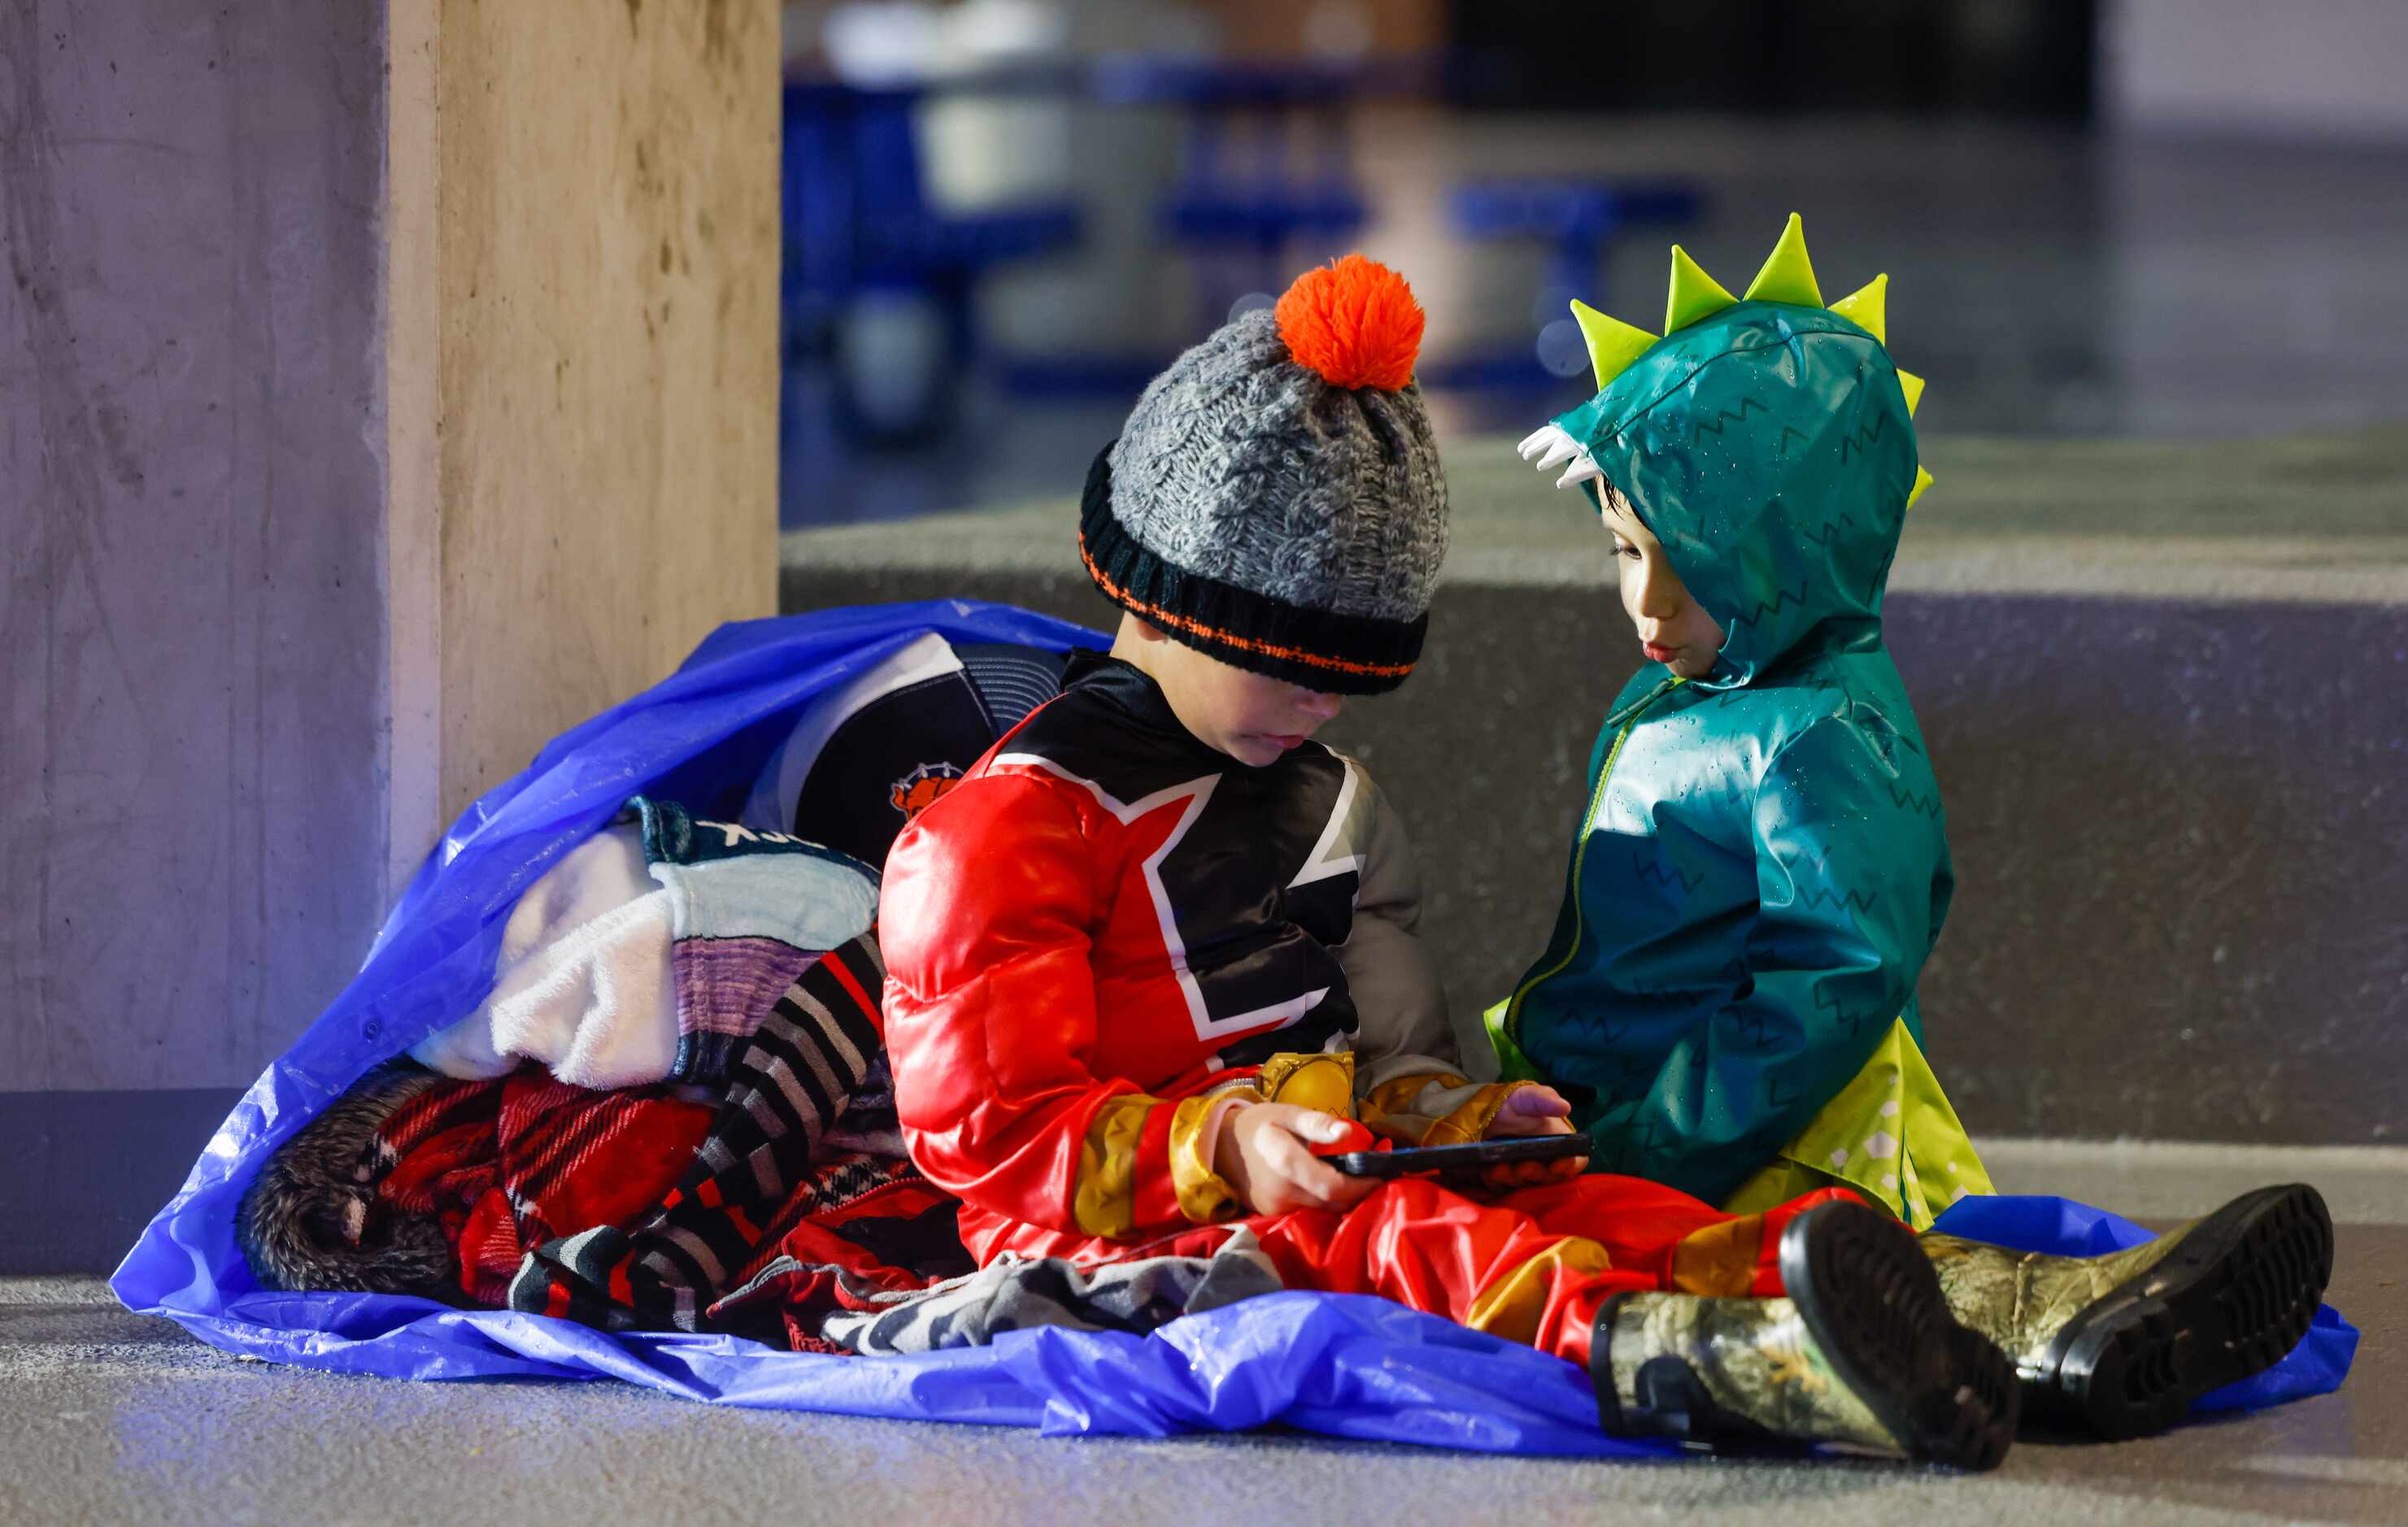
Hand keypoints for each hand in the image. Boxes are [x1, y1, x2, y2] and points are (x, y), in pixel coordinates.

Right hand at [1214, 1103, 1379, 1215]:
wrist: (1222, 1147)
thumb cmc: (1260, 1124)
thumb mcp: (1287, 1114)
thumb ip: (1317, 1123)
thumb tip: (1347, 1132)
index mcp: (1286, 1164)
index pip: (1334, 1187)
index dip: (1362, 1184)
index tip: (1380, 1172)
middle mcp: (1282, 1193)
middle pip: (1334, 1204)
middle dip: (1359, 1192)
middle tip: (1375, 1174)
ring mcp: (1277, 1209)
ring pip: (1324, 1212)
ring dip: (1345, 1198)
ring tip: (1358, 1178)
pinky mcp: (1275, 1216)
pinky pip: (1310, 1214)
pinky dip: (1327, 1202)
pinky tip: (1334, 1186)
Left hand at [1479, 1085, 1584, 1188]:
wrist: (1482, 1111)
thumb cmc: (1514, 1104)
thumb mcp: (1527, 1097)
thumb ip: (1545, 1100)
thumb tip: (1565, 1106)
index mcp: (1558, 1144)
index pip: (1574, 1161)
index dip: (1569, 1166)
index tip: (1557, 1165)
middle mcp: (1544, 1163)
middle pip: (1548, 1178)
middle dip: (1537, 1174)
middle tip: (1524, 1166)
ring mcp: (1523, 1173)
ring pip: (1525, 1185)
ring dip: (1514, 1178)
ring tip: (1500, 1168)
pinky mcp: (1503, 1180)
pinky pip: (1502, 1187)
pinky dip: (1496, 1181)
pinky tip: (1488, 1171)